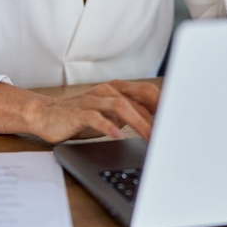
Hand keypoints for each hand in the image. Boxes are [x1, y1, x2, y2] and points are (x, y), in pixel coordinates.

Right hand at [0, 80, 159, 143]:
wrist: (46, 116)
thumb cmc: (82, 117)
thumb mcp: (111, 116)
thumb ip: (132, 115)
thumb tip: (159, 126)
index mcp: (119, 90)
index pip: (149, 93)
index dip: (166, 106)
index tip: (180, 121)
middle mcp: (108, 91)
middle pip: (140, 96)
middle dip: (158, 113)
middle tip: (170, 131)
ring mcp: (93, 100)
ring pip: (121, 106)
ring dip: (139, 121)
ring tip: (150, 137)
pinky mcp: (78, 112)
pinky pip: (96, 117)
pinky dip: (108, 126)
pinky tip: (117, 135)